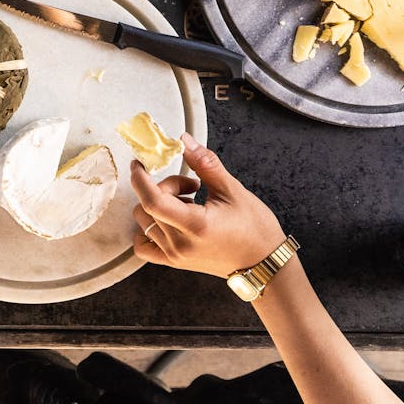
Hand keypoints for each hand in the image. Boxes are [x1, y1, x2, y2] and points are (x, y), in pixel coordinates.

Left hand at [131, 132, 285, 277]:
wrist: (264, 263)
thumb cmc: (255, 229)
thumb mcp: (232, 190)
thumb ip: (205, 164)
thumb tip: (185, 141)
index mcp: (196, 225)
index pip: (153, 201)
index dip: (141, 179)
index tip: (139, 164)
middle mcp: (181, 244)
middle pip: (148, 206)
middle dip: (164, 187)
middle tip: (191, 185)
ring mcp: (175, 255)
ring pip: (144, 222)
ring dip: (158, 206)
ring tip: (187, 203)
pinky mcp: (174, 262)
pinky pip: (144, 246)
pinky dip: (148, 228)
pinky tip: (168, 220)